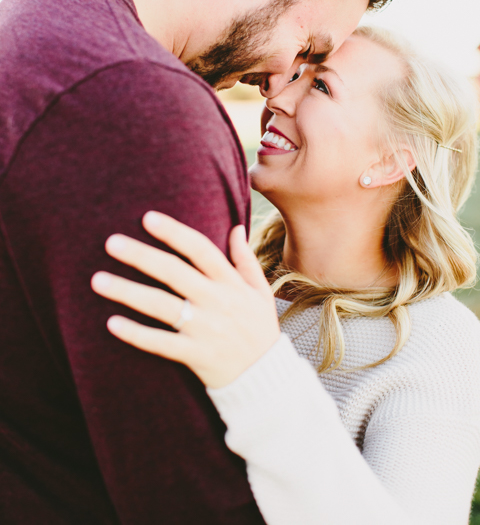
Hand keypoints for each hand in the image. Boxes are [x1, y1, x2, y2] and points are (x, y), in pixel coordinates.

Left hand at [91, 212, 280, 388]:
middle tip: (111, 242)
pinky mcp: (195, 355)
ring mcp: (204, 329)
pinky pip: (161, 343)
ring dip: (128, 292)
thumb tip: (235, 227)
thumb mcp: (259, 290)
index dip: (174, 233)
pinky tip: (111, 323)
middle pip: (174, 273)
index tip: (148, 218)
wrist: (266, 377)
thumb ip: (245, 259)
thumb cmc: (258, 328)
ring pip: (161, 306)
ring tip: (98, 280)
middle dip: (141, 256)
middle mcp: (217, 302)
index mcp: (231, 283)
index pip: (200, 250)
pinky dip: (136, 334)